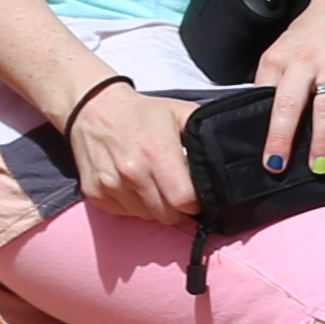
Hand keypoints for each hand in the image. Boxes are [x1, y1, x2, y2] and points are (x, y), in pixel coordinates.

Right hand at [60, 78, 197, 222]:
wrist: (93, 107)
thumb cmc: (143, 112)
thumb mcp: (181, 113)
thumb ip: (206, 135)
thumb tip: (231, 157)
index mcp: (157, 154)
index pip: (185, 201)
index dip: (197, 203)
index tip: (199, 196)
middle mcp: (132, 172)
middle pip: (166, 215)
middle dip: (179, 209)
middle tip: (179, 192)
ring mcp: (109, 183)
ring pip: (146, 216)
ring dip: (156, 208)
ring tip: (157, 186)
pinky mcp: (93, 190)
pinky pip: (123, 213)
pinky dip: (133, 206)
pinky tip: (137, 187)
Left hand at [248, 0, 324, 177]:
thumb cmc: (318, 26)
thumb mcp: (286, 46)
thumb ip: (277, 77)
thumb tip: (267, 115)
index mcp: (278, 57)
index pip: (261, 96)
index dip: (258, 126)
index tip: (257, 152)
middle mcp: (304, 61)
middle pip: (288, 104)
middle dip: (281, 138)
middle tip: (276, 167)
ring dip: (322, 140)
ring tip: (319, 168)